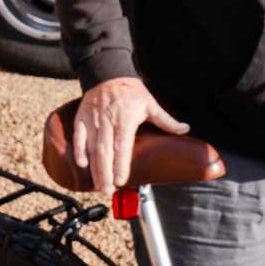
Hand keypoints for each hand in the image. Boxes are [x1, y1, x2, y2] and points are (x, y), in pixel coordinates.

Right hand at [72, 77, 188, 192]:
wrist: (108, 74)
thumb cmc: (131, 91)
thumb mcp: (150, 103)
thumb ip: (166, 120)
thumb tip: (186, 129)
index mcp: (125, 118)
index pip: (122, 146)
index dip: (120, 164)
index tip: (121, 180)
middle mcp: (107, 121)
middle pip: (105, 151)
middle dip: (105, 173)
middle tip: (108, 191)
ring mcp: (93, 120)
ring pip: (92, 148)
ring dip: (94, 167)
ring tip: (99, 185)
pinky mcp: (82, 118)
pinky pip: (78, 137)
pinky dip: (79, 150)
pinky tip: (82, 164)